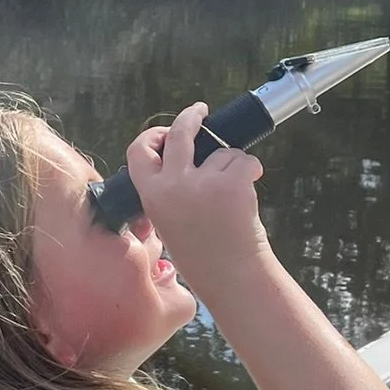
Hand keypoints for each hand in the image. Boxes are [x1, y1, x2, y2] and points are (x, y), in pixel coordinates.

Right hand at [125, 102, 270, 298]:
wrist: (232, 278)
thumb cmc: (204, 255)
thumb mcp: (170, 221)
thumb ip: (170, 191)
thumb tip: (189, 154)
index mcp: (152, 196)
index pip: (138, 151)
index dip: (151, 136)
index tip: (164, 133)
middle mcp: (173, 185)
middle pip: (180, 132)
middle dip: (192, 116)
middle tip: (201, 112)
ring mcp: (202, 182)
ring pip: (221, 152)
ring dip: (231, 167)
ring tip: (232, 201)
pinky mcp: (231, 182)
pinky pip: (244, 161)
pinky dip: (250, 172)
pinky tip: (246, 198)